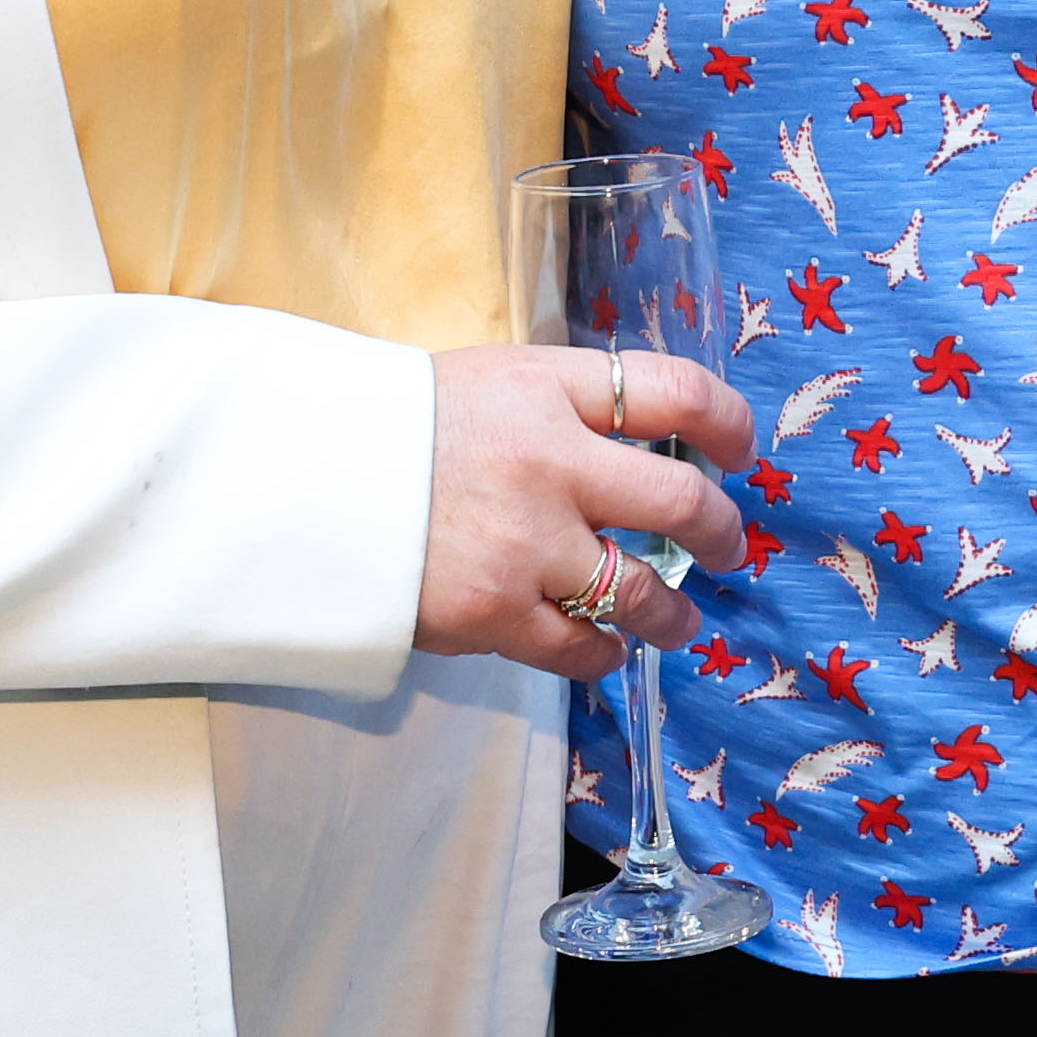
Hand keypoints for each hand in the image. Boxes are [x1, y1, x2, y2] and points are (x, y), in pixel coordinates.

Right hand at [419, 341, 758, 681]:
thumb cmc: (389, 429)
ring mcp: (526, 543)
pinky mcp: (494, 612)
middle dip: (719, 532)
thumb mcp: (485, 384)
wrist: (294, 486)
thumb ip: (559, 407)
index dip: (727, 422)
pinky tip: (607, 648)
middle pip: (680, 501)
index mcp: (548, 389)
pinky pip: (580, 647)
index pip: (674, 392)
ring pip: (640, 590)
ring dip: (673, 612)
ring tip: (679, 619)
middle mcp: (551, 462)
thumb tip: (635, 438)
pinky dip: (603, 652)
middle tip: (726, 548)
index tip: (741, 449)